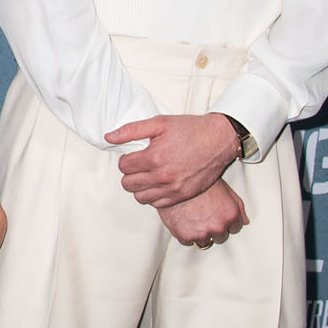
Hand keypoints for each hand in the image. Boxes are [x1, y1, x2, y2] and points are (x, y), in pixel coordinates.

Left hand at [105, 113, 238, 207]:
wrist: (219, 140)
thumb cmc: (189, 129)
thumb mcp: (159, 123)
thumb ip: (131, 130)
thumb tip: (109, 137)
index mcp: (154, 157)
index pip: (123, 166)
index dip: (125, 160)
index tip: (133, 156)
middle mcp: (162, 176)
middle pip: (128, 184)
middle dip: (129, 174)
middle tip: (138, 166)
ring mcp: (174, 189)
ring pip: (140, 197)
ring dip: (139, 187)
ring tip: (147, 175)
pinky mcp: (183, 196)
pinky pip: (158, 204)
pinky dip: (153, 196)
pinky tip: (158, 184)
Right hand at [156, 180, 248, 246]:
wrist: (173, 178)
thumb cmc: (197, 179)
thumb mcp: (223, 187)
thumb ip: (237, 205)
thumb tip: (244, 221)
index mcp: (231, 214)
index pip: (235, 228)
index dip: (225, 221)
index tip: (216, 215)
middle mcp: (219, 226)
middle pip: (220, 237)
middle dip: (213, 228)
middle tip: (202, 216)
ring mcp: (202, 233)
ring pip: (204, 242)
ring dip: (199, 233)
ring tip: (191, 219)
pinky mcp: (185, 235)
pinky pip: (187, 242)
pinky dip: (184, 233)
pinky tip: (182, 221)